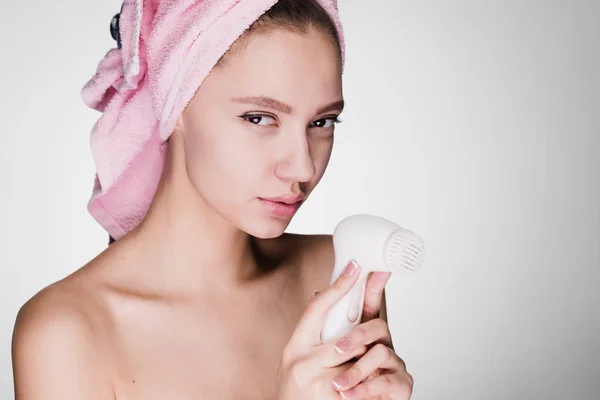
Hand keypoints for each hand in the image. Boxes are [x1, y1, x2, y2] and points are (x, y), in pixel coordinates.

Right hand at [276, 260, 367, 399]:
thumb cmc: (298, 388)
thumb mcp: (299, 357)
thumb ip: (312, 332)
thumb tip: (319, 293)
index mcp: (295, 345)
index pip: (317, 307)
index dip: (337, 286)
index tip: (355, 266)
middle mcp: (301, 360)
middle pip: (346, 337)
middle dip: (362, 342)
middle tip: (370, 344)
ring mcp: (315, 380)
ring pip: (357, 361)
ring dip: (366, 365)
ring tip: (368, 370)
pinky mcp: (330, 398)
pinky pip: (359, 385)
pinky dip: (367, 386)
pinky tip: (367, 390)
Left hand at [330, 269, 413, 398]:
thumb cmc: (336, 386)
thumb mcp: (323, 354)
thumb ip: (323, 325)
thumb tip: (316, 293)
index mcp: (363, 335)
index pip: (370, 305)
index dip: (374, 285)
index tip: (377, 268)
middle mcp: (382, 345)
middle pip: (377, 325)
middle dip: (357, 336)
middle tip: (338, 350)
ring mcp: (394, 364)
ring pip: (381, 353)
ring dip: (356, 370)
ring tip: (338, 385)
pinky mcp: (401, 385)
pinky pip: (387, 381)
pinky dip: (364, 389)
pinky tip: (349, 395)